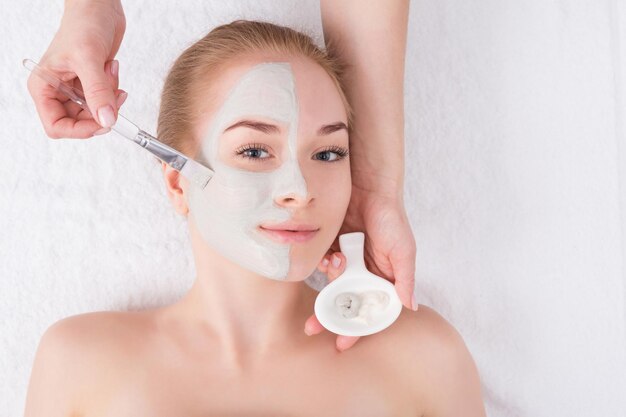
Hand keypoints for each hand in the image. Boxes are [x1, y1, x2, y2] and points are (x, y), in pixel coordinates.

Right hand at [26, 0, 126, 138]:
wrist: (99, 7)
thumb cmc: (84, 24)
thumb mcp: (89, 59)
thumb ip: (98, 92)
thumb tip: (106, 121)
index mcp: (44, 87)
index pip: (56, 126)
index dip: (80, 130)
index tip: (102, 123)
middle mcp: (58, 91)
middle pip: (80, 122)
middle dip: (101, 110)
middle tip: (114, 95)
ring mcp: (76, 89)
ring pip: (97, 112)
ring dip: (110, 97)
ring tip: (109, 71)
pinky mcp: (93, 84)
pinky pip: (107, 100)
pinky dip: (114, 88)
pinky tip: (111, 67)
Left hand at [303, 186, 416, 351]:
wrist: (368, 187)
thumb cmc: (392, 218)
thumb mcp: (404, 250)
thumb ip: (405, 280)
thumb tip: (410, 307)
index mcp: (383, 279)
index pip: (368, 310)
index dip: (357, 328)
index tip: (342, 343)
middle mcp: (364, 274)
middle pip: (344, 303)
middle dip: (328, 316)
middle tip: (312, 327)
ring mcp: (347, 261)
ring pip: (331, 284)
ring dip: (330, 281)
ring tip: (337, 263)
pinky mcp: (331, 248)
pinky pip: (322, 264)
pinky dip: (323, 263)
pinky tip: (330, 254)